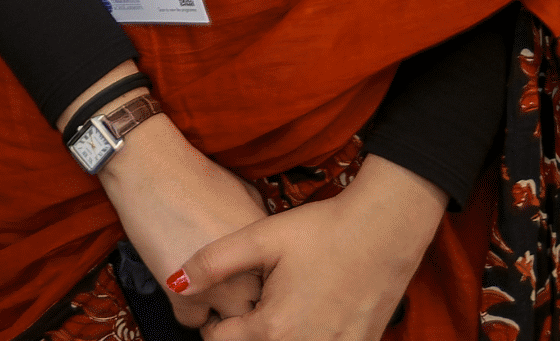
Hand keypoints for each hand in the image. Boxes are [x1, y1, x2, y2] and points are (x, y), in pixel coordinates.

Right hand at [94, 112, 267, 323]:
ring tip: (204, 290)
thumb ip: (259, 231)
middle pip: (255, 311)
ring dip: (216, 310)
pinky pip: (191, 321)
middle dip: (242, 303)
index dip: (260, 286)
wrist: (152, 167)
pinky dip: (184, 307)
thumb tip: (265, 251)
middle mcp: (248, 273)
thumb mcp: (246, 196)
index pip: (276, 289)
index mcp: (267, 250)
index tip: (247, 280)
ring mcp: (217, 287)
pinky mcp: (183, 293)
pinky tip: (180, 284)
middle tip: (225, 288)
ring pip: (227, 325)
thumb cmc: (195, 175)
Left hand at [175, 155, 446, 339]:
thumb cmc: (321, 231)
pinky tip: (309, 312)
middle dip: (244, 333)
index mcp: (274, 327)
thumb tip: (175, 283)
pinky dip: (307, 336)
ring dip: (275, 336)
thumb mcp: (260, 237)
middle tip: (251, 304)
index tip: (221, 302)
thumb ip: (213, 262)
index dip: (214, 323)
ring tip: (277, 308)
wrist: (384, 231)